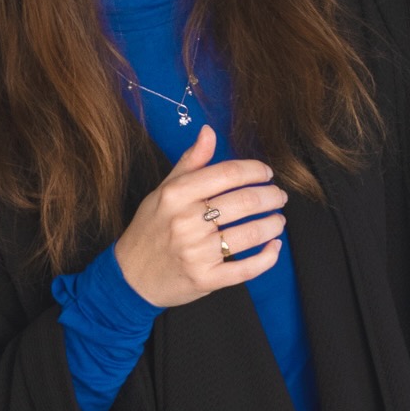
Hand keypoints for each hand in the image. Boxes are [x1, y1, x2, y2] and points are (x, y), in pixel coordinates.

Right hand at [112, 126, 285, 309]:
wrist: (131, 277)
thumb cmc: (150, 229)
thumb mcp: (163, 191)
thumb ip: (190, 162)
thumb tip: (209, 131)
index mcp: (176, 194)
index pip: (228, 173)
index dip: (254, 170)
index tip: (266, 173)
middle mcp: (186, 222)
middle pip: (244, 201)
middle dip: (271, 196)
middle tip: (279, 196)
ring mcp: (197, 252)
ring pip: (250, 234)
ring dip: (272, 224)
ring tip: (278, 220)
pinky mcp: (206, 279)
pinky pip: (246, 269)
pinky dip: (267, 258)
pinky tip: (274, 248)